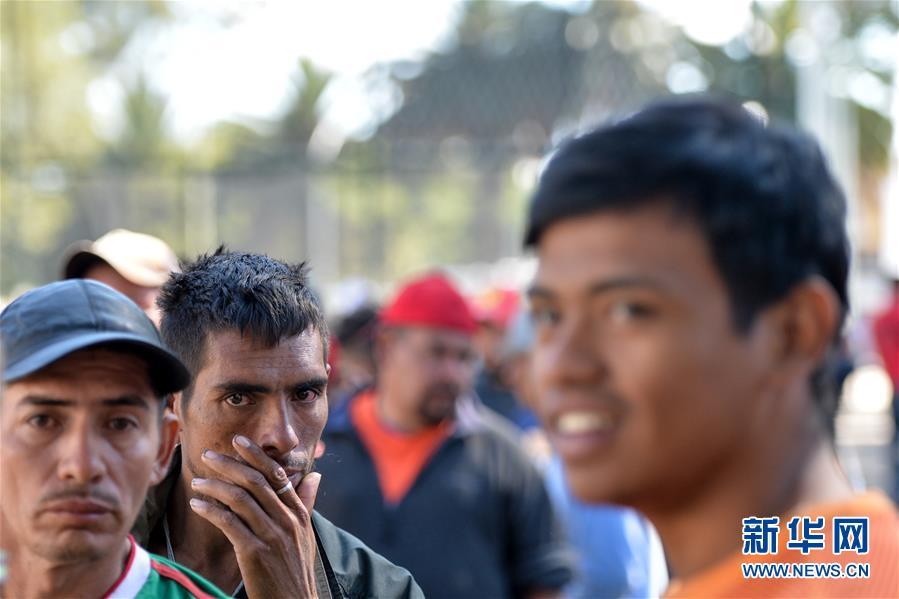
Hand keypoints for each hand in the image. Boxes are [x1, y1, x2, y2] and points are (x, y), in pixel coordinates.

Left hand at [189, 435, 321, 598]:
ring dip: (215, 486)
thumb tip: (315, 476)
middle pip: (256, 481)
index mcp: (298, 513)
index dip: (257, 455)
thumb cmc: (296, 570)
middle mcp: (287, 520)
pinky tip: (198, 504)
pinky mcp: (254, 552)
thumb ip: (306, 503)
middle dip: (230, 464)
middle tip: (209, 454)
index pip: (277, 475)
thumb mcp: (307, 534)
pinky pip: (229, 523)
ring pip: (240, 499)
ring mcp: (271, 536)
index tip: (239, 441)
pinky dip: (211, 510)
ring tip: (196, 480)